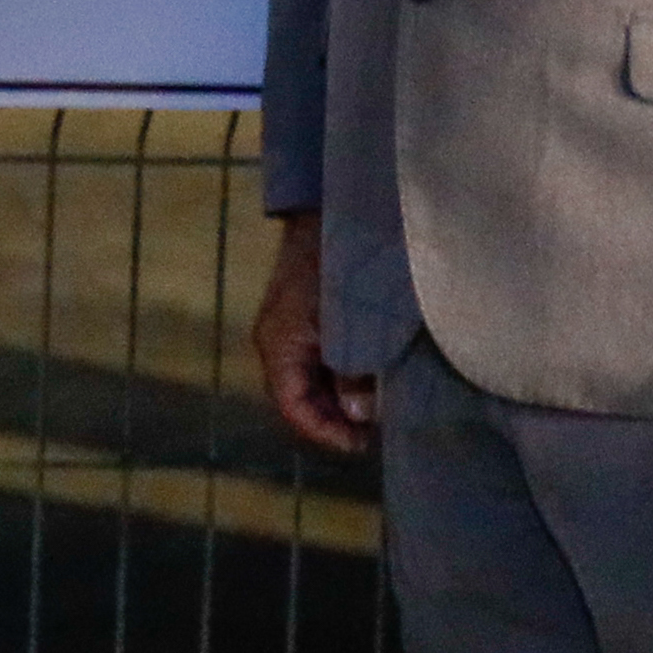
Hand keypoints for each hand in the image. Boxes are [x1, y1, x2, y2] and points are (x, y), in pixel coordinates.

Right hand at [251, 211, 378, 455]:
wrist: (331, 208)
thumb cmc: (342, 263)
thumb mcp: (355, 321)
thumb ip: (355, 370)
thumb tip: (360, 414)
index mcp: (279, 344)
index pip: (293, 408)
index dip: (327, 432)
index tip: (363, 444)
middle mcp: (275, 342)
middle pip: (298, 399)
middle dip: (335, 420)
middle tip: (376, 432)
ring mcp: (287, 331)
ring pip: (308, 383)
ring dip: (339, 400)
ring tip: (377, 409)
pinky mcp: (303, 320)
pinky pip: (316, 364)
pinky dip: (340, 379)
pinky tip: (368, 381)